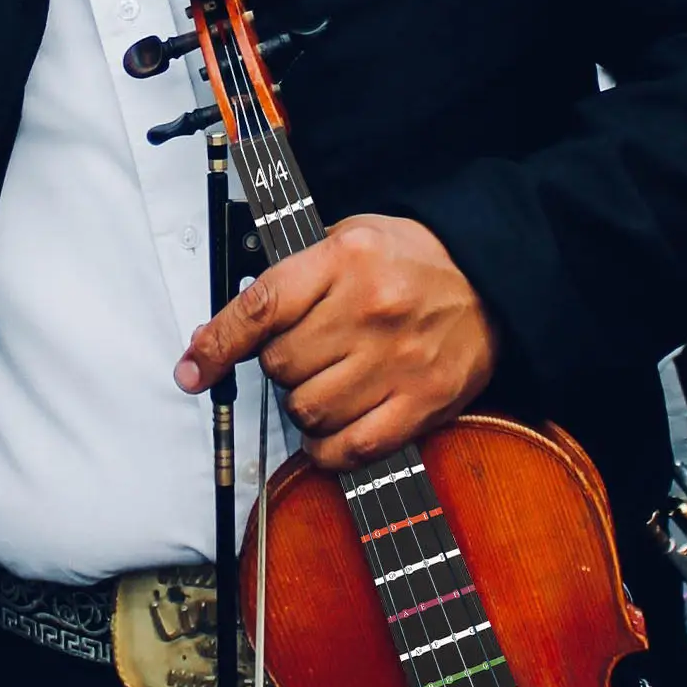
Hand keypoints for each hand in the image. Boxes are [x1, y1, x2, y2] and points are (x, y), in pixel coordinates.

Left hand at [174, 215, 499, 471]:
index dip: (216, 345)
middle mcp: (370, 311)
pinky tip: (330, 432)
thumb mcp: (350, 238)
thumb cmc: (415, 263)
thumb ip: (289, 279)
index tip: (192, 369)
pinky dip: (325, 449)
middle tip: (307, 354)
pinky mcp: (421, 403)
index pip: (260, 308)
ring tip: (327, 385)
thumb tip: (215, 335)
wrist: (493, 283)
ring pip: (307, 410)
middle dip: (280, 367)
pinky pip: (348, 447)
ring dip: (304, 406)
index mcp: (347, 260)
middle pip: (280, 365)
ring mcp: (398, 361)